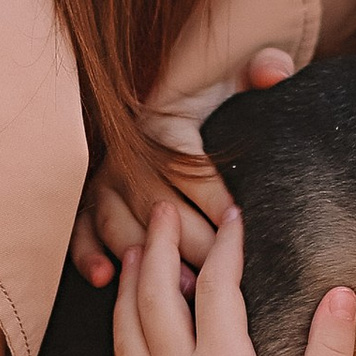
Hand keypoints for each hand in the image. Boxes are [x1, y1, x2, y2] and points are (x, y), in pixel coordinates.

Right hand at [70, 48, 297, 284]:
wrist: (174, 97)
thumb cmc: (212, 96)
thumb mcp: (237, 75)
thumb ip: (262, 68)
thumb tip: (275, 72)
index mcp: (163, 120)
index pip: (184, 162)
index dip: (211, 194)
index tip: (239, 220)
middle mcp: (126, 152)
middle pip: (154, 203)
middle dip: (188, 240)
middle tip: (221, 271)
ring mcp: (103, 179)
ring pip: (116, 222)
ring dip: (145, 256)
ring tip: (183, 286)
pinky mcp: (89, 201)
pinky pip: (79, 229)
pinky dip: (87, 254)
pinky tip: (105, 277)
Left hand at [110, 202, 350, 355]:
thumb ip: (330, 348)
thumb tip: (341, 292)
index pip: (216, 286)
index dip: (224, 244)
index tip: (232, 216)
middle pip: (153, 297)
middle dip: (156, 247)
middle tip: (159, 212)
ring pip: (124, 336)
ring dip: (128, 290)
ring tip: (134, 259)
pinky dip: (118, 351)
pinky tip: (126, 343)